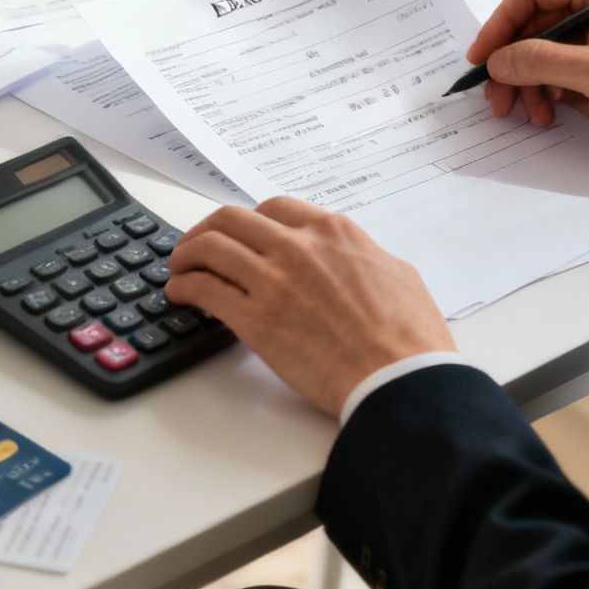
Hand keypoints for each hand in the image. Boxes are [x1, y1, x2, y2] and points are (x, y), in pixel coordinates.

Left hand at [164, 197, 454, 417]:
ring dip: (186, 254)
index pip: (274, 208)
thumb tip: (350, 261)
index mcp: (333, 232)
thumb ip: (363, 257)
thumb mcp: (397, 274)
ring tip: (178, 268)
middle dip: (208, 230)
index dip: (249, 221)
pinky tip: (180, 294)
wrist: (400, 380)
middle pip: (232, 220)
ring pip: (210, 247)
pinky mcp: (255, 320)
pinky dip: (184, 286)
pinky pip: (204, 290)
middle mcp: (298, 247)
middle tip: (197, 247)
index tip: (240, 234)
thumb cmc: (410, 338)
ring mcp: (273, 281)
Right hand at [467, 0, 588, 158]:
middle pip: (533, 28)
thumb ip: (538, 61)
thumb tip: (497, 61)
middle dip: (513, 65)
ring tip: (530, 114)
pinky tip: (549, 114)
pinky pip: (563, 72)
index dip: (499, 26)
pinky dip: (549, 93)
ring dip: (530, 85)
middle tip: (498, 100)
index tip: (482, 60)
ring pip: (545, 54)